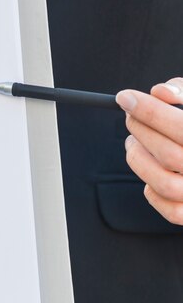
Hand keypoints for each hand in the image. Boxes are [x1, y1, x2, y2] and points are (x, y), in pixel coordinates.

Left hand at [117, 77, 182, 224]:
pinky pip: (170, 210)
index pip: (182, 127)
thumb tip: (159, 92)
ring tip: (134, 141)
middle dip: (141, 130)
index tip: (125, 97)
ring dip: (138, 159)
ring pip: (164, 184)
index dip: (151, 111)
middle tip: (129, 116)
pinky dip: (152, 191)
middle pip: (169, 155)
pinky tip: (152, 169)